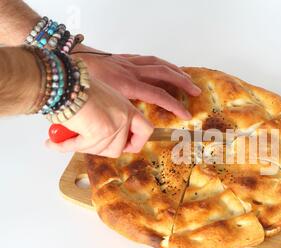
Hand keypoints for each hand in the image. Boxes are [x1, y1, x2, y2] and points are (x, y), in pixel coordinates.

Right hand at [45, 78, 152, 157]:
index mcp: (128, 108)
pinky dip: (65, 146)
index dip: (136, 143)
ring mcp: (114, 125)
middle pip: (118, 148)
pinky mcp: (100, 132)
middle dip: (98, 149)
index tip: (125, 147)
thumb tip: (102, 140)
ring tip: (65, 136)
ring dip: (80, 146)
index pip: (146, 131)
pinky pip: (82, 148)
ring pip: (100, 150)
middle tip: (84, 142)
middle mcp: (124, 117)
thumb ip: (108, 119)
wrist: (64, 81)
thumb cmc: (77, 87)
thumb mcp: (102, 101)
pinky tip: (54, 143)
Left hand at [72, 45, 200, 119]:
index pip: (158, 95)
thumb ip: (110, 118)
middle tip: (195, 92)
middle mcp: (132, 73)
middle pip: (164, 75)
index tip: (187, 115)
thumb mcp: (96, 104)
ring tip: (188, 79)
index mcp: (127, 86)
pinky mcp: (126, 59)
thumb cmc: (80, 84)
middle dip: (182, 84)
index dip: (175, 106)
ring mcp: (130, 64)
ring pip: (159, 64)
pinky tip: (167, 69)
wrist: (68, 61)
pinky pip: (149, 59)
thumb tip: (114, 139)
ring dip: (176, 71)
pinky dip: (161, 64)